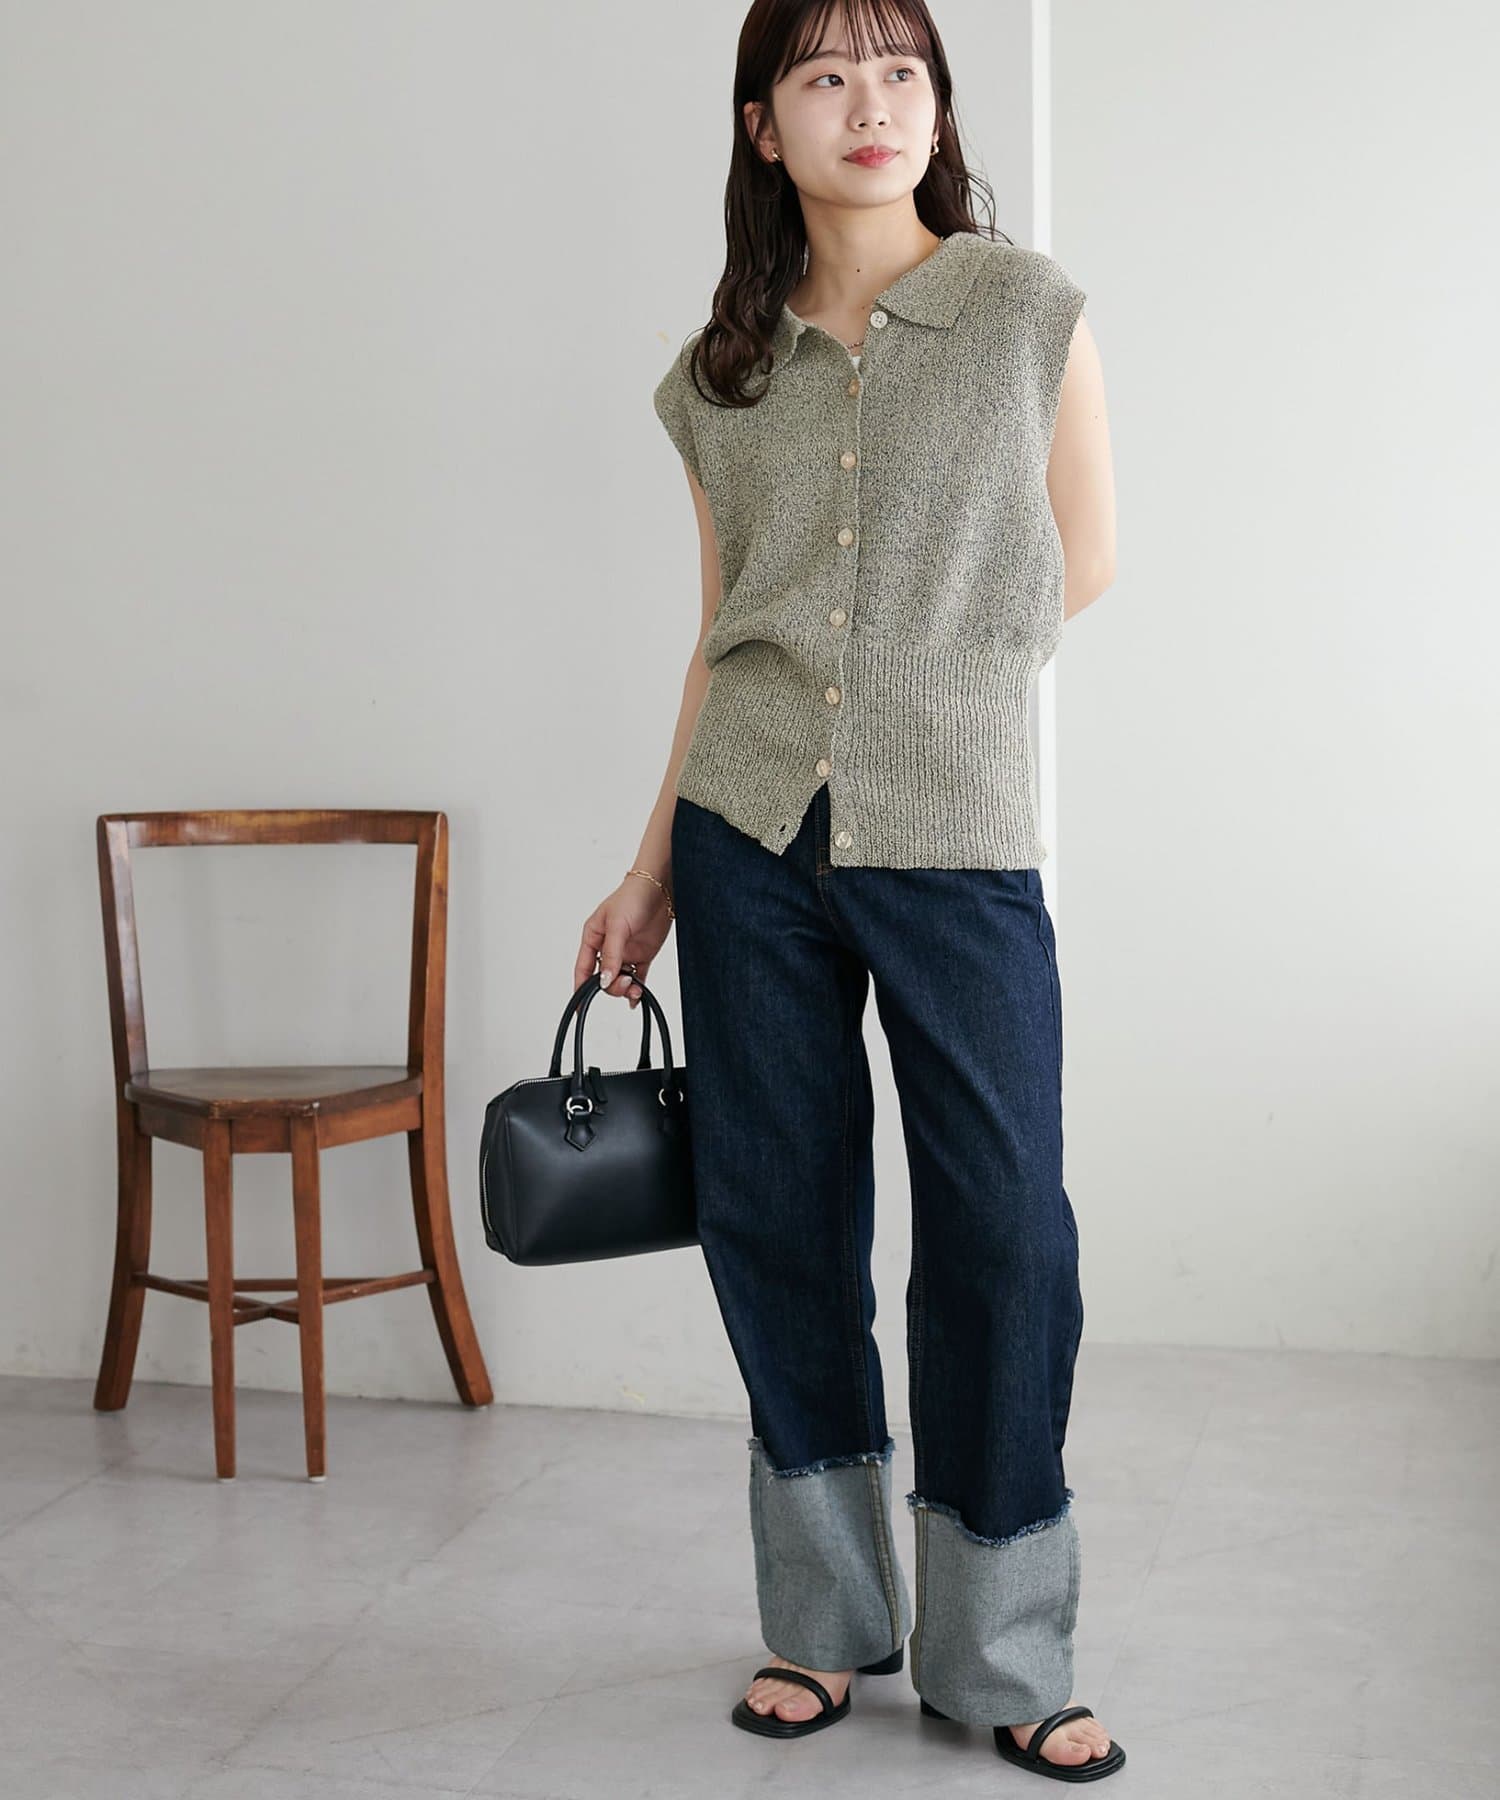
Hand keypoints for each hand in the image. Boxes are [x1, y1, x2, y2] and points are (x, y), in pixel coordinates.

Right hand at [574, 873, 674, 1009]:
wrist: (661, 889)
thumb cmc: (632, 897)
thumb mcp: (617, 926)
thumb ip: (611, 955)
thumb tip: (605, 980)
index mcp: (593, 937)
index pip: (583, 968)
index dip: (580, 988)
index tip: (580, 1007)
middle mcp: (607, 947)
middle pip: (603, 978)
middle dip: (611, 986)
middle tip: (625, 983)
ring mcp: (626, 952)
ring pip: (620, 980)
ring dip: (626, 989)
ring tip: (635, 989)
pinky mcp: (643, 955)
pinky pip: (637, 977)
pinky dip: (638, 988)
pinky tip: (638, 995)